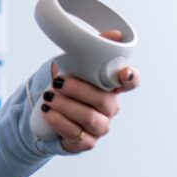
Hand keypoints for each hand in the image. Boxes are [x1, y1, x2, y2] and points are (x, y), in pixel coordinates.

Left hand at [41, 29, 139, 153]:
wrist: (45, 112)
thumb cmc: (64, 86)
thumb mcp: (73, 65)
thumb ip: (91, 50)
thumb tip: (116, 34)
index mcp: (110, 87)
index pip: (130, 82)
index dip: (130, 78)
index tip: (124, 72)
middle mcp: (110, 108)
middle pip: (105, 101)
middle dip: (79, 90)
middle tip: (57, 82)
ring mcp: (100, 127)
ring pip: (91, 119)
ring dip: (67, 106)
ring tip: (49, 97)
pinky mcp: (86, 142)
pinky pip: (77, 134)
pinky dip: (59, 121)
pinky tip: (48, 112)